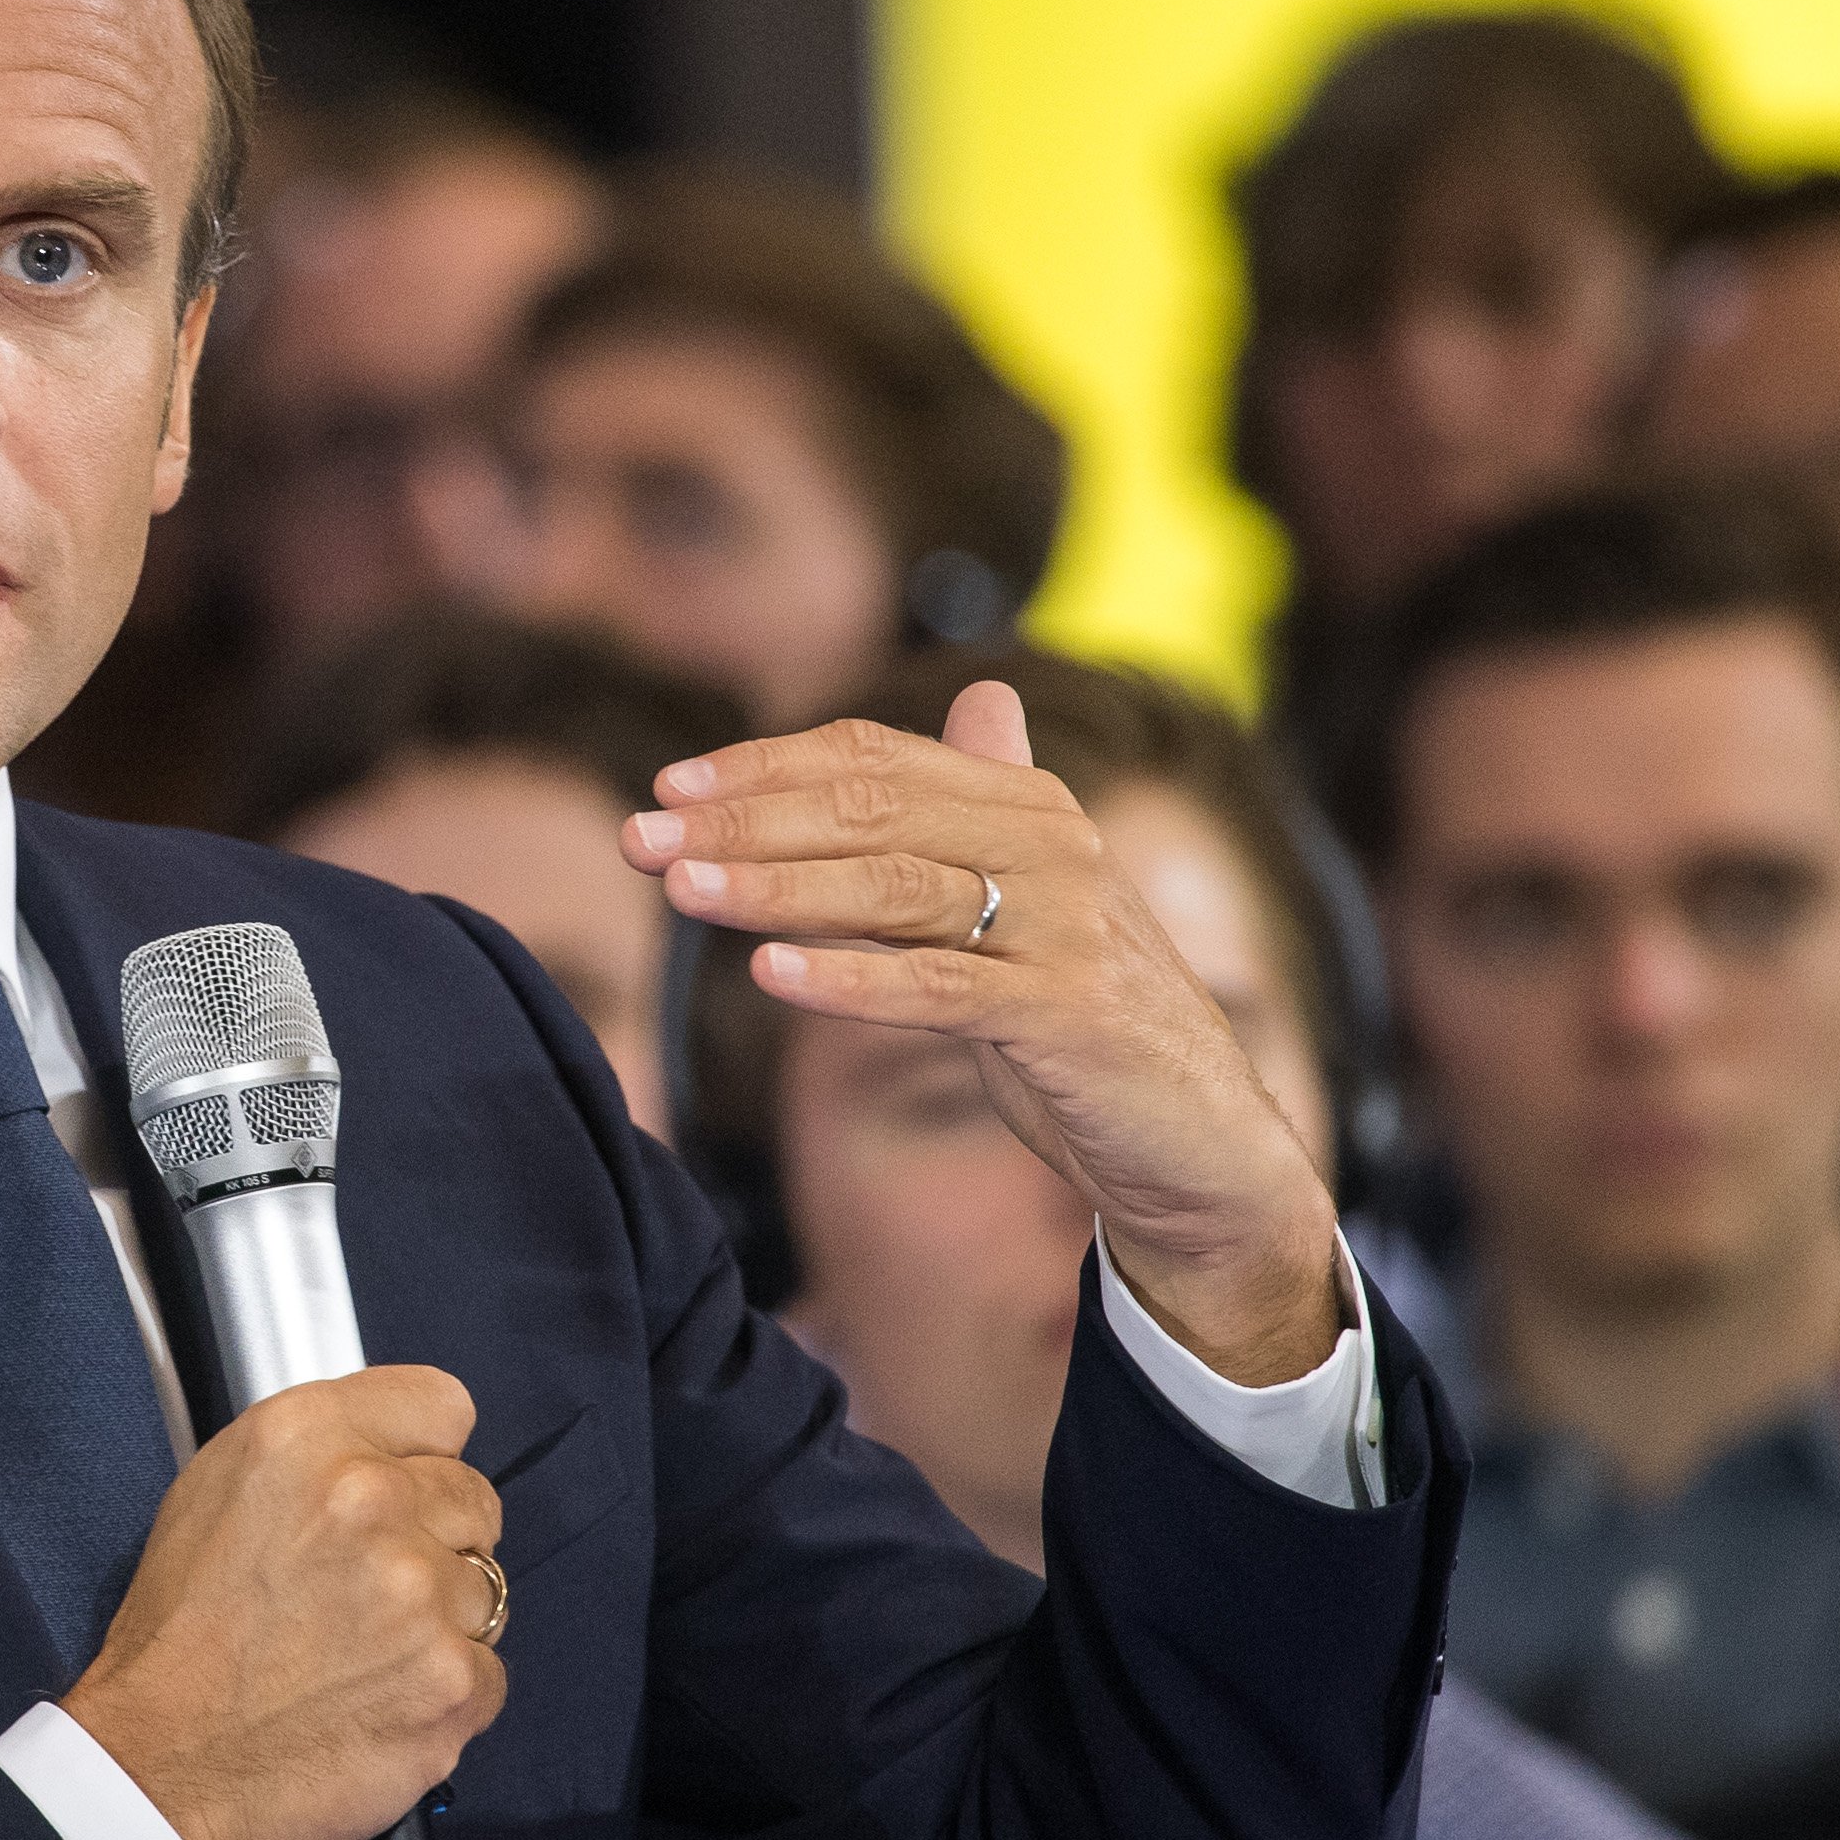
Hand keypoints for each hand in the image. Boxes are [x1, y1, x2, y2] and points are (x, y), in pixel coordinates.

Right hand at [60, 1366, 508, 1839]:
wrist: (162, 1766)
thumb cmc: (178, 1643)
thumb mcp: (215, 1492)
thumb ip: (320, 1449)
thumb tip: (395, 1447)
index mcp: (306, 1437)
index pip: (442, 1406)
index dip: (419, 1456)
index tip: (402, 1489)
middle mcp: (370, 1500)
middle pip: (474, 1499)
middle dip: (432, 1542)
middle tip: (363, 1594)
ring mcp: (419, 1593)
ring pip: (486, 1589)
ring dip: (438, 1621)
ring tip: (358, 1656)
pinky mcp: (451, 1681)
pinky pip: (489, 1672)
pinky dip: (442, 1694)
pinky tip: (376, 1703)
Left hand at [628, 684, 1345, 1382]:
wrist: (1201, 1141)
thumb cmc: (1091, 1017)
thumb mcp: (1035, 900)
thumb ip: (990, 805)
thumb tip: (983, 698)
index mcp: (1029, 806)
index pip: (873, 758)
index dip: (765, 766)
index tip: (669, 787)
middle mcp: (1052, 845)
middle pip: (870, 810)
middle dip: (743, 821)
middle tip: (638, 838)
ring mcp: (1064, 928)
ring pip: (894, 889)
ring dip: (775, 887)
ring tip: (680, 891)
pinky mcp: (1068, 1014)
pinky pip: (939, 989)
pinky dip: (849, 979)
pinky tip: (769, 974)